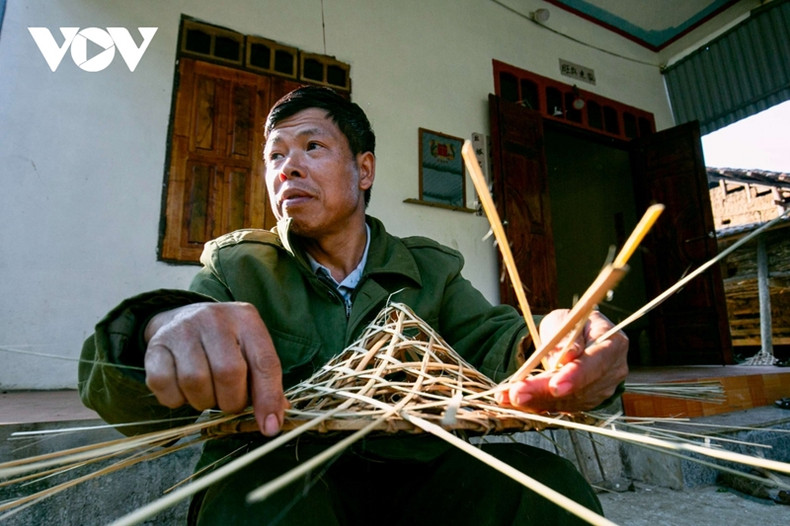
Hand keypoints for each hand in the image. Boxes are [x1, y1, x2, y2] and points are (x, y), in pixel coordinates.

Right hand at [143, 302, 287, 435]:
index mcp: (246, 320)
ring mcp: (182, 330)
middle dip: (231, 401)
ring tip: (207, 393)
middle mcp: (214, 319)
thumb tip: (272, 422)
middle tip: (229, 402)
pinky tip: (184, 390)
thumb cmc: (225, 343)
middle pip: (228, 373)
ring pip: (195, 381)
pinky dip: (176, 399)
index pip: (264, 362)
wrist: (181, 318)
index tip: (269, 427)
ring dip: (203, 401)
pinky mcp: (155, 346)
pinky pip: (164, 385)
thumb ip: (265, 383)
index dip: (268, 398)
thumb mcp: (251, 351)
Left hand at [497, 310, 627, 412]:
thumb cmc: (571, 323)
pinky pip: (558, 407)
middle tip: (517, 393)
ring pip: (566, 402)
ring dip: (534, 400)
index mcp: (614, 344)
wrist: (571, 335)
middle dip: (544, 392)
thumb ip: (567, 337)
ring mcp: (600, 390)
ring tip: (506, 396)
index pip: (597, 363)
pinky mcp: (583, 402)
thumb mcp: (566, 319)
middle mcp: (612, 372)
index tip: (555, 386)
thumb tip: (567, 357)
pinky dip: (533, 404)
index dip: (576, 376)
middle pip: (579, 388)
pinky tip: (510, 400)